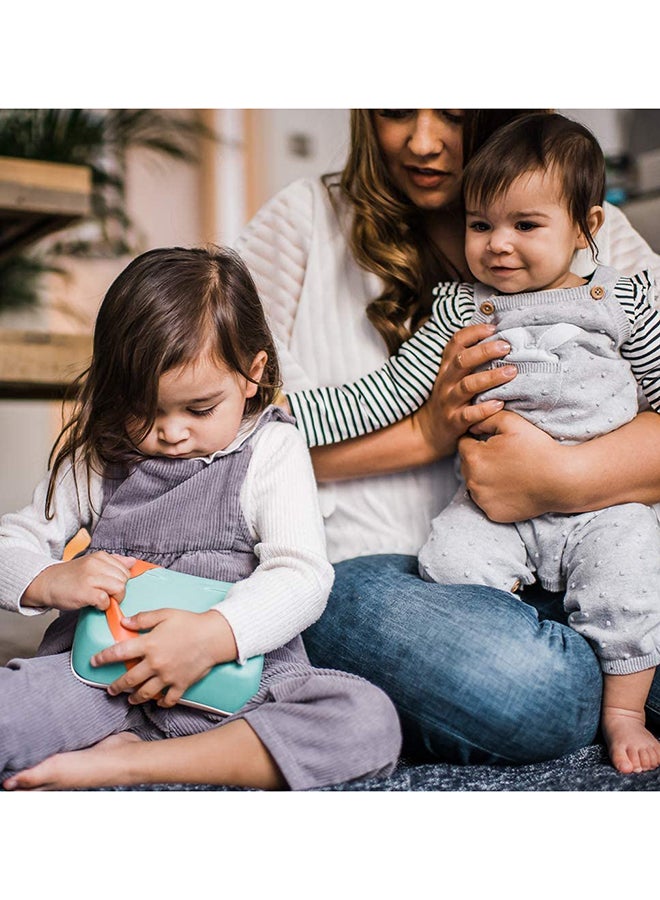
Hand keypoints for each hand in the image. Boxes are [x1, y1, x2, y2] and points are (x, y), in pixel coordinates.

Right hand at [21, 551, 135, 610]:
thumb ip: (113, 562)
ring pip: (119, 588)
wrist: (46, 583)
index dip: (121, 582)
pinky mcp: (85, 592)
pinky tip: (95, 604)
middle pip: (124, 579)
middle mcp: (96, 564)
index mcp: (100, 557)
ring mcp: (90, 578)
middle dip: (119, 591)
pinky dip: (103, 606)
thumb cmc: (71, 577)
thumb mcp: (92, 564)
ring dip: (113, 599)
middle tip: (106, 595)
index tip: (110, 587)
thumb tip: (133, 561)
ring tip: (102, 600)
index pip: (126, 570)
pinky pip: (106, 600)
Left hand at [91, 608, 237, 706]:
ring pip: (144, 693)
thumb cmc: (189, 622)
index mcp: (149, 644)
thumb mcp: (164, 614)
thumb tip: (124, 622)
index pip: (119, 653)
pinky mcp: (180, 685)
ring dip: (134, 697)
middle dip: (116, 686)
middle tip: (110, 689)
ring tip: (130, 698)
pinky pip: (167, 699)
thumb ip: (142, 619)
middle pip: (129, 680)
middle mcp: (155, 663)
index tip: (94, 662)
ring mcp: (167, 677)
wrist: (214, 636)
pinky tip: (156, 701)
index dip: (103, 658)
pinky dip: (160, 702)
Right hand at [414, 323, 516, 454]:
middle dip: (485, 351)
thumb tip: (498, 337)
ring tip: (511, 372)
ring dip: (490, 377)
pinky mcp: (454, 422)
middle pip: (462, 361)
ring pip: (467, 386)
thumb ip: (469, 360)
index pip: (455, 343)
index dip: (473, 332)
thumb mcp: (453, 377)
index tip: (493, 327)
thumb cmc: (450, 399)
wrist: (429, 431)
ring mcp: (449, 402)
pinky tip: (499, 404)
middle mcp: (446, 382)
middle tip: (506, 346)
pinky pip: (468, 415)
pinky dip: (484, 409)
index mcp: (447, 367)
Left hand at [458, 410, 564, 521]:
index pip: (463, 444)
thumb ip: (486, 418)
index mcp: (473, 457)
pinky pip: (485, 501)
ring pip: (474, 484)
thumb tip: (472, 425)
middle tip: (503, 458)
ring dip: (484, 478)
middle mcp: (472, 481)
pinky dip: (494, 495)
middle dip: (479, 459)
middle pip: (467, 465)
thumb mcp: (511, 422)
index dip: (477, 441)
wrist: (561, 480)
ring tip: (507, 473)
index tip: (495, 443)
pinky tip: (511, 488)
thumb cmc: (538, 448)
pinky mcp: (492, 513)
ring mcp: (481, 500)